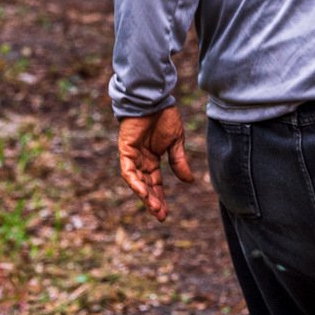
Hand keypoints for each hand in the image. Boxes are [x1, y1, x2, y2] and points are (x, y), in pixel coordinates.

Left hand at [117, 106, 195, 220]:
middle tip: (160, 215)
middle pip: (146, 185)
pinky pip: (128, 170)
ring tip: (155, 208)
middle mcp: (141, 159)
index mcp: (152, 157)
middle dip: (153, 201)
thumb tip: (188, 181)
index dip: (159, 197)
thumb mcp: (176, 142)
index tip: (165, 213)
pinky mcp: (125, 150)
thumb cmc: (164, 116)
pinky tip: (144, 192)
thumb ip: (179, 161)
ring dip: (145, 195)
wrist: (154, 98)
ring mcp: (132, 155)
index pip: (155, 182)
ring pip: (136, 181)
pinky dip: (135, 182)